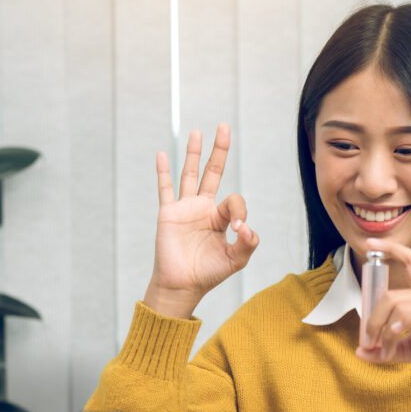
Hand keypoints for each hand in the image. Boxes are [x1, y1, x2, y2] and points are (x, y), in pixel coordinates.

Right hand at [144, 124, 259, 317]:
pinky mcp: (168, 213)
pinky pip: (165, 189)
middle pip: (213, 172)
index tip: (239, 231)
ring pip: (190, 174)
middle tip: (224, 126)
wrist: (182, 285)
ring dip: (194, 153)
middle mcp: (204, 208)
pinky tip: (162, 154)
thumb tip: (248, 228)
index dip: (240, 212)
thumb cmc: (208, 273)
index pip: (234, 200)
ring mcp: (185, 209)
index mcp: (221, 218)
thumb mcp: (236, 261)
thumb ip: (248, 244)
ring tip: (197, 132)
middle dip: (219, 150)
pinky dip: (163, 172)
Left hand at [357, 240, 410, 411]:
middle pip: (391, 295)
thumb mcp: (409, 351)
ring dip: (385, 331)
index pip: (409, 261)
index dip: (390, 248)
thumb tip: (359, 351)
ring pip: (400, 305)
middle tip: (369, 343)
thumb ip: (385, 348)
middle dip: (373, 320)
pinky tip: (396, 335)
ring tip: (385, 351)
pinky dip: (401, 324)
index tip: (369, 243)